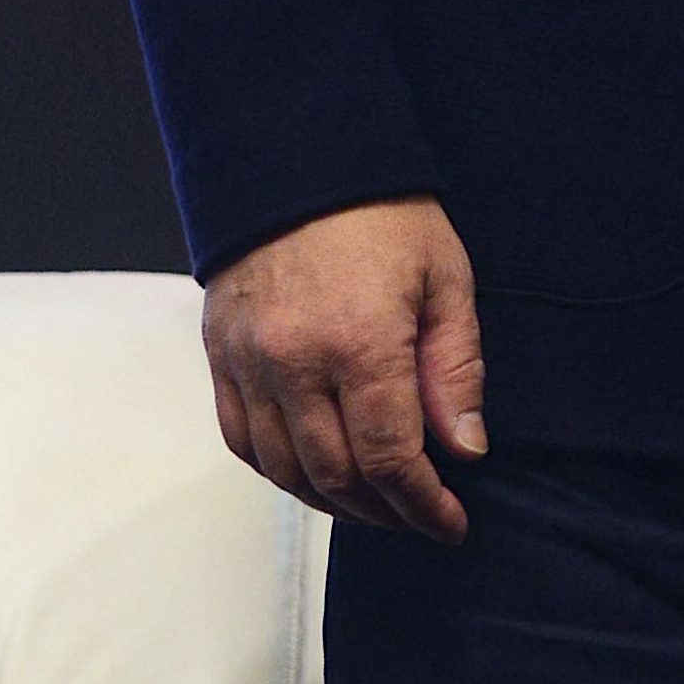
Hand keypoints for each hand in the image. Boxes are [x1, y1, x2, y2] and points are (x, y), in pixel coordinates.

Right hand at [201, 197, 485, 543]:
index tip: (452, 524)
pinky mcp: (219, 356)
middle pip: (336, 475)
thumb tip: (464, 449)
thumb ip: (454, 370)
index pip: (390, 458)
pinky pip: (241, 439)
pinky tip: (316, 475)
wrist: (299, 159)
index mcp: (360, 344)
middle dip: (385, 511)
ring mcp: (248, 363)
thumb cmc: (386, 215)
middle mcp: (294, 364)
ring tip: (377, 504)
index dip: (423, 505)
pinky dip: (280, 471)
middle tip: (421, 517)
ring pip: (284, 469)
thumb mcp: (446, 281)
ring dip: (333, 501)